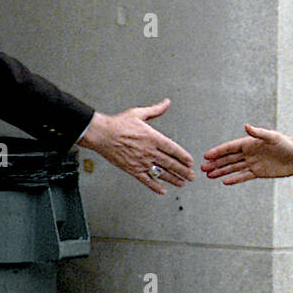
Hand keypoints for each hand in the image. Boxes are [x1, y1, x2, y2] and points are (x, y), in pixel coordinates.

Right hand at [77, 98, 194, 193]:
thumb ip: (155, 110)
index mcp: (152, 137)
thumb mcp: (139, 113)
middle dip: (183, 171)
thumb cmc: (119, 123)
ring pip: (161, 173)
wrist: (101, 134)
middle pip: (170, 163)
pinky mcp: (132, 169)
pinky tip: (162, 190)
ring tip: (182, 183)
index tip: (190, 162)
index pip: (173, 149)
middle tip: (191, 176)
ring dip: (173, 179)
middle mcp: (149, 151)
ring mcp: (140, 161)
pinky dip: (155, 186)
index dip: (183, 157)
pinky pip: (146, 180)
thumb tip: (167, 102)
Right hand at [202, 124, 292, 184]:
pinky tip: (224, 181)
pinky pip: (244, 176)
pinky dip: (234, 179)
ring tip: (209, 175)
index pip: (230, 147)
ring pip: (233, 168)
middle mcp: (250, 153)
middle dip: (216, 163)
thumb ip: (259, 133)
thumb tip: (246, 126)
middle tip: (202, 168)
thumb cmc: (288, 144)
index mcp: (250, 143)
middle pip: (229, 158)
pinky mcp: (259, 172)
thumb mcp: (274, 137)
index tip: (206, 155)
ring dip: (221, 171)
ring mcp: (253, 163)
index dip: (218, 151)